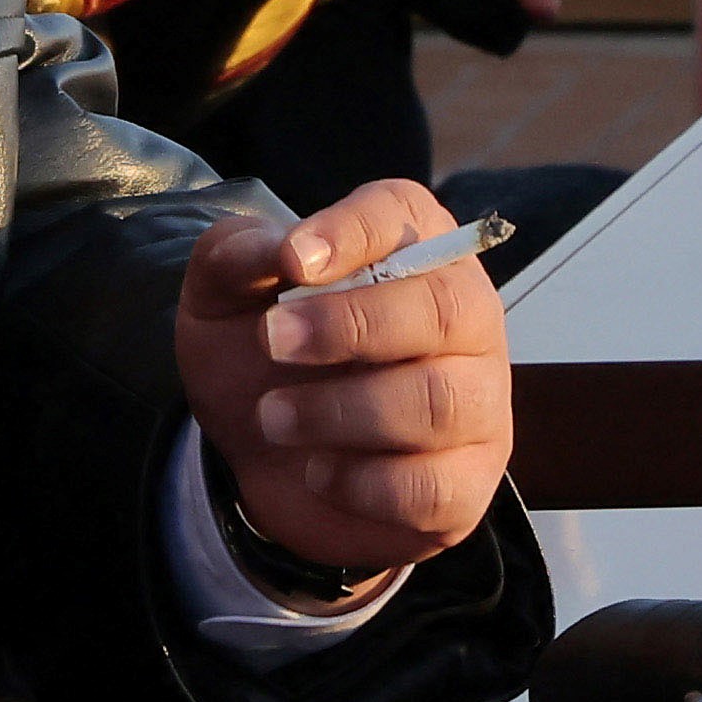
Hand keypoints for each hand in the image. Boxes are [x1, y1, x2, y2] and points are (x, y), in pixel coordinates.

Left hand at [172, 180, 515, 595]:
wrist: (261, 457)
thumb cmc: (258, 355)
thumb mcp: (222, 298)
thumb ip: (237, 258)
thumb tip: (280, 250)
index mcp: (409, 246)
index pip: (405, 217)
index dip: (352, 233)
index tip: (293, 261)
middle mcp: (465, 315)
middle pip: (446, 310)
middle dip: (351, 326)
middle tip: (272, 343)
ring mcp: (478, 401)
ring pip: (440, 402)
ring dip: (341, 411)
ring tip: (273, 417)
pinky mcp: (467, 481)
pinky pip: (432, 484)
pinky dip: (361, 482)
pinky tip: (318, 471)